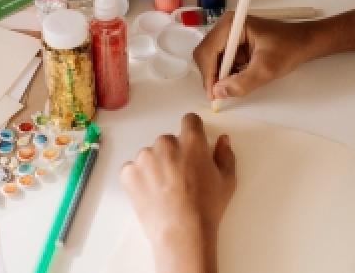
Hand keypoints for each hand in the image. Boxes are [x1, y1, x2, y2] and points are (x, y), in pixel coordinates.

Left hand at [119, 113, 234, 272]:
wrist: (182, 233)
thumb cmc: (207, 208)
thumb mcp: (227, 181)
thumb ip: (225, 155)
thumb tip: (222, 139)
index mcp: (191, 141)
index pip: (189, 120)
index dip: (192, 132)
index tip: (192, 147)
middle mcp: (165, 143)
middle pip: (168, 141)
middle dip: (173, 154)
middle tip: (179, 179)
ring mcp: (144, 157)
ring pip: (150, 155)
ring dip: (155, 166)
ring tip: (164, 191)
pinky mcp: (128, 172)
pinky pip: (133, 169)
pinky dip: (139, 179)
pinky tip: (150, 195)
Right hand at [194, 0, 354, 100]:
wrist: (306, 42)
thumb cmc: (289, 49)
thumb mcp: (267, 69)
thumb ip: (242, 82)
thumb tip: (219, 92)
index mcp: (232, 25)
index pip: (208, 51)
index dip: (208, 75)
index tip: (214, 95)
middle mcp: (226, 26)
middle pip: (205, 54)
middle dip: (211, 75)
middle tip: (220, 95)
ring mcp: (230, 34)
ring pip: (212, 59)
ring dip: (219, 75)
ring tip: (232, 87)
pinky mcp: (235, 43)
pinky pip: (223, 60)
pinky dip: (227, 73)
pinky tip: (238, 79)